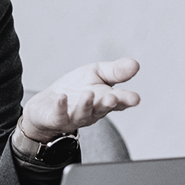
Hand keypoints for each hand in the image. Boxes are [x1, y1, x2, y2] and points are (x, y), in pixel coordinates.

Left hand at [21, 58, 140, 139]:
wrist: (48, 104)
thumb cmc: (76, 88)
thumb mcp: (96, 74)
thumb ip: (115, 72)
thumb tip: (136, 64)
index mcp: (105, 100)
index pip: (119, 101)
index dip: (126, 100)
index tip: (135, 98)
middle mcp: (92, 111)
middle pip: (102, 109)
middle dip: (108, 104)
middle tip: (113, 98)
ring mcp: (74, 117)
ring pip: (82, 114)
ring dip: (86, 105)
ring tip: (88, 94)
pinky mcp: (56, 119)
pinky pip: (59, 116)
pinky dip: (61, 107)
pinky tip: (62, 97)